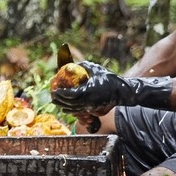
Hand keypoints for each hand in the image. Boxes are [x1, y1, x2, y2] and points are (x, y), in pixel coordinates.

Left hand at [50, 61, 173, 113]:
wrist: (123, 92)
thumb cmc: (110, 79)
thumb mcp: (97, 69)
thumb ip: (84, 66)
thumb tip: (72, 64)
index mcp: (88, 91)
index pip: (70, 94)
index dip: (61, 93)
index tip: (54, 89)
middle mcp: (88, 101)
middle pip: (69, 103)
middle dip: (58, 100)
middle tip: (52, 94)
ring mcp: (91, 107)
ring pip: (73, 109)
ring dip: (62, 105)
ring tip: (55, 100)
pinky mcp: (93, 110)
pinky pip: (78, 111)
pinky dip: (70, 109)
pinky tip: (65, 106)